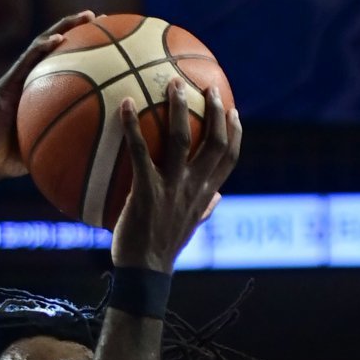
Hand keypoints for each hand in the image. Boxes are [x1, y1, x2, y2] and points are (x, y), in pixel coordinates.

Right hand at [0, 9, 94, 178]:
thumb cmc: (12, 158)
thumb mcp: (46, 146)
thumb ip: (67, 140)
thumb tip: (99, 147)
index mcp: (36, 90)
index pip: (61, 61)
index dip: (82, 47)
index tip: (106, 37)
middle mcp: (26, 79)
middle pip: (53, 45)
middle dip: (76, 27)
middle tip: (99, 17)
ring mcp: (14, 79)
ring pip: (40, 45)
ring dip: (63, 27)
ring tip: (85, 17)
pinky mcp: (5, 85)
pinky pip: (25, 63)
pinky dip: (41, 49)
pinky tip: (57, 40)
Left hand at [111, 77, 241, 270]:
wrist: (144, 274)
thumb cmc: (161, 251)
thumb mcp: (189, 229)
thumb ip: (205, 210)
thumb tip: (219, 199)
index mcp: (205, 195)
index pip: (229, 158)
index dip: (235, 132)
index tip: (234, 111)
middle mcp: (193, 187)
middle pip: (215, 141)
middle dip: (215, 111)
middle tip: (208, 87)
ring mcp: (171, 188)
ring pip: (181, 138)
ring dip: (178, 107)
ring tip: (172, 84)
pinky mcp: (145, 191)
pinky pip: (139, 152)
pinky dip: (132, 126)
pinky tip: (124, 106)